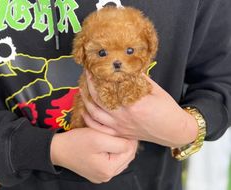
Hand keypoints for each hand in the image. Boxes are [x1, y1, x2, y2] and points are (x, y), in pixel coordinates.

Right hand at [50, 128, 136, 182]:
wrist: (58, 149)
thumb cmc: (77, 142)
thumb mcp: (99, 138)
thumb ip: (119, 143)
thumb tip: (131, 142)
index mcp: (108, 170)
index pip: (129, 152)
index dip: (130, 138)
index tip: (127, 127)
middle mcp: (106, 176)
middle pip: (126, 157)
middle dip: (126, 143)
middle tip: (123, 130)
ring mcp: (101, 175)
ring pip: (120, 159)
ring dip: (121, 147)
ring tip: (117, 136)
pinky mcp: (97, 171)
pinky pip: (112, 161)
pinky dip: (114, 152)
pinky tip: (110, 143)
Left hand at [82, 72, 197, 146]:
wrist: (173, 130)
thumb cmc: (167, 109)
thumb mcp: (155, 89)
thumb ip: (138, 78)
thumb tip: (126, 67)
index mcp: (133, 102)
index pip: (110, 85)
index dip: (99, 74)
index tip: (95, 65)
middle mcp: (122, 115)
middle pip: (98, 97)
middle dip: (89, 83)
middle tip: (86, 73)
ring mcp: (119, 126)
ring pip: (95, 112)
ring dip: (86, 98)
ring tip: (82, 88)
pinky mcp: (119, 133)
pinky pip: (99, 128)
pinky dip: (89, 119)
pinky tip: (85, 110)